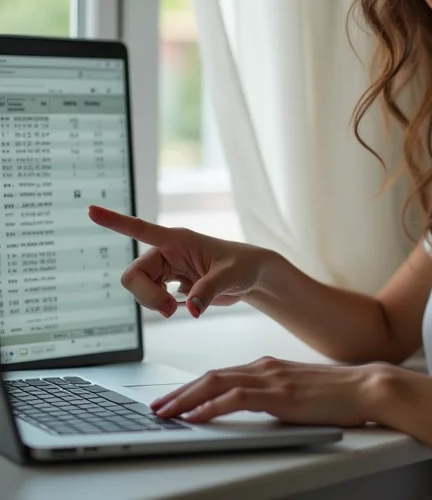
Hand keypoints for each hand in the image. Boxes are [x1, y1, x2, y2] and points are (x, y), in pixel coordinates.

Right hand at [88, 205, 274, 318]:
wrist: (252, 277)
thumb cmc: (243, 266)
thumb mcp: (229, 276)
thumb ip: (208, 291)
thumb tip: (190, 309)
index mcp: (177, 240)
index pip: (141, 229)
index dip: (115, 221)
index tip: (91, 211)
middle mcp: (167, 252)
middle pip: (133, 274)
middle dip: (145, 295)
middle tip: (169, 309)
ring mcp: (168, 269)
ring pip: (140, 288)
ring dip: (152, 303)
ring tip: (177, 308)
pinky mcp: (171, 283)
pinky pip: (152, 297)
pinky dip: (161, 306)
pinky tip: (187, 302)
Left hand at [150, 357, 395, 426]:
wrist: (365, 387)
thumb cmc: (337, 393)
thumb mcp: (298, 392)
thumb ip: (274, 395)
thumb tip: (255, 407)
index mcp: (268, 366)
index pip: (221, 374)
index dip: (193, 386)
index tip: (173, 399)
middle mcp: (265, 367)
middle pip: (212, 376)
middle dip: (180, 392)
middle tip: (157, 407)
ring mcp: (271, 379)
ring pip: (217, 384)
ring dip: (186, 399)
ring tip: (165, 412)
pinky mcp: (279, 395)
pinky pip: (236, 398)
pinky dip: (211, 406)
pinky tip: (195, 415)